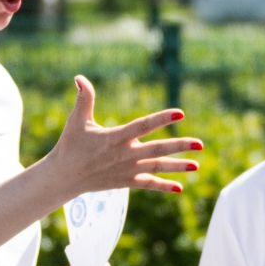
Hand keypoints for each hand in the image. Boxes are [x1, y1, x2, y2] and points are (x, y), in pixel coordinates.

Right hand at [47, 75, 202, 194]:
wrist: (64, 176)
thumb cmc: (71, 145)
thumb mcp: (76, 120)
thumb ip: (83, 99)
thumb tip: (79, 78)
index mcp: (115, 137)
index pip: (143, 126)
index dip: (162, 119)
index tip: (180, 113)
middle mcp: (125, 154)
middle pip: (157, 150)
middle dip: (179, 146)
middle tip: (200, 144)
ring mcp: (127, 170)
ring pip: (157, 168)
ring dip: (177, 167)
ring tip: (197, 165)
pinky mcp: (126, 182)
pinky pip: (148, 185)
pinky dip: (163, 186)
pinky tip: (180, 188)